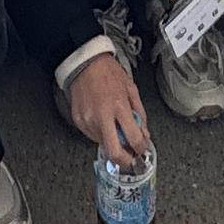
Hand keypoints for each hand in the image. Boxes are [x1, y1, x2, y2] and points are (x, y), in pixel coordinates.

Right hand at [63, 50, 149, 164]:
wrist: (85, 62)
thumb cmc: (108, 72)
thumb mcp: (131, 89)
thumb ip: (140, 114)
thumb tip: (144, 134)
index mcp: (119, 106)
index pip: (134, 138)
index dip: (141, 149)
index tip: (142, 149)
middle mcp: (102, 115)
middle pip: (115, 153)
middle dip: (125, 161)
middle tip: (131, 158)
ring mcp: (88, 120)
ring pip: (103, 145)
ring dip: (113, 143)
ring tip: (115, 129)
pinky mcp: (78, 121)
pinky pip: (92, 136)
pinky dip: (101, 134)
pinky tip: (104, 122)